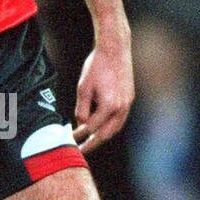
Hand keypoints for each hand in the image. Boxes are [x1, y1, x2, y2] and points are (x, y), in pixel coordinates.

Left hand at [72, 27, 134, 153]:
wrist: (115, 49)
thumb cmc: (97, 65)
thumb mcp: (83, 87)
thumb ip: (82, 109)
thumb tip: (81, 124)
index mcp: (109, 106)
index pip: (92, 128)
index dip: (79, 135)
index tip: (70, 139)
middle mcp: (121, 108)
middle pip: (106, 134)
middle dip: (92, 143)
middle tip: (81, 150)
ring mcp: (128, 104)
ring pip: (115, 128)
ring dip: (102, 137)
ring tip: (90, 142)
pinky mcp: (130, 99)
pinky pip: (120, 119)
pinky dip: (110, 126)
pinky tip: (101, 127)